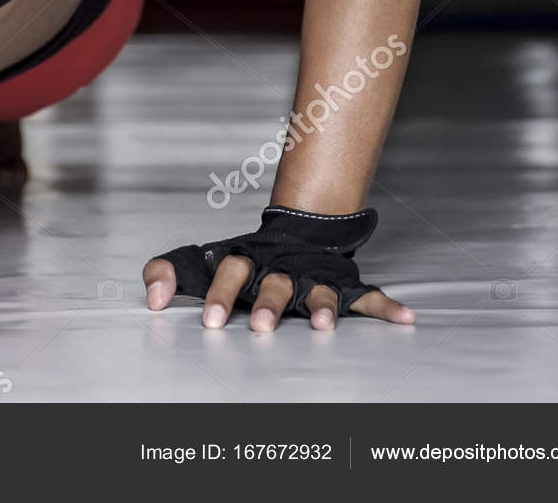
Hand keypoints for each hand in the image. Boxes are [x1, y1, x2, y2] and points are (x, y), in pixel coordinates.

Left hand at [140, 204, 414, 331]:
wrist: (295, 229)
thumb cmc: (238, 257)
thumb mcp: (196, 259)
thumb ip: (165, 272)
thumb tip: (151, 297)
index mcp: (244, 260)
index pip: (229, 273)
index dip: (221, 295)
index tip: (212, 323)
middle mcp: (280, 269)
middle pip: (274, 286)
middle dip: (269, 306)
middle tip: (262, 329)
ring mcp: (313, 276)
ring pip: (319, 293)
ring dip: (323, 308)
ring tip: (322, 327)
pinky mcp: (344, 284)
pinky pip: (367, 296)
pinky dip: (387, 307)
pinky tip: (406, 318)